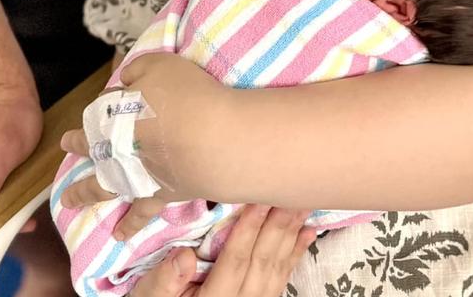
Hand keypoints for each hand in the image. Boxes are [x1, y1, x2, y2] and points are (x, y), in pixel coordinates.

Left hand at [61, 53, 227, 214]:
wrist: (210, 138)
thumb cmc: (186, 96)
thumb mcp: (159, 65)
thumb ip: (137, 70)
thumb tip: (125, 81)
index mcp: (114, 117)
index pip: (101, 109)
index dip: (105, 102)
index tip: (108, 97)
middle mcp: (117, 149)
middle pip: (92, 146)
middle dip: (79, 144)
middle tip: (65, 145)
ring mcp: (134, 175)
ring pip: (102, 187)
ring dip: (84, 192)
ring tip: (69, 200)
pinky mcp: (158, 196)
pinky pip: (140, 214)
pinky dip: (130, 224)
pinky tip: (120, 235)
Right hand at [131, 204, 315, 296]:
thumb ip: (164, 281)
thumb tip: (183, 256)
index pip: (235, 260)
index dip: (248, 230)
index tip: (259, 199)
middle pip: (263, 260)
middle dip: (278, 224)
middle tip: (290, 190)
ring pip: (277, 267)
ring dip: (291, 233)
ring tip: (302, 202)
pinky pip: (283, 278)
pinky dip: (297, 253)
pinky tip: (308, 232)